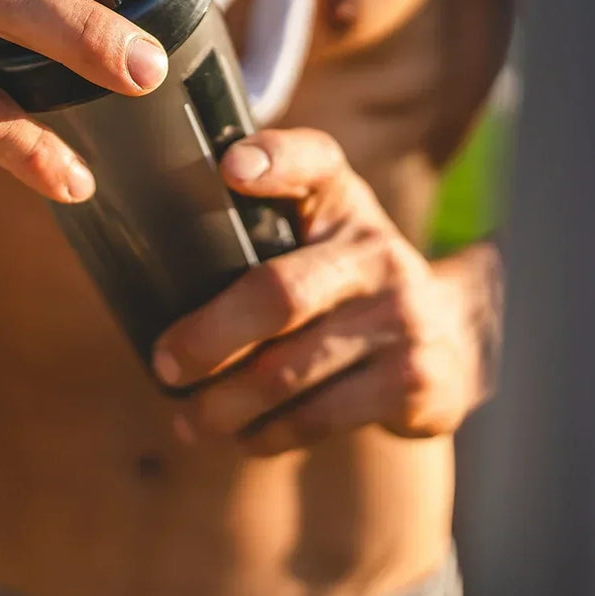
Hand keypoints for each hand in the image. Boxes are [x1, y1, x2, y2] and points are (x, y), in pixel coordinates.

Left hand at [152, 129, 501, 455]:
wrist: (451, 336)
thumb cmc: (344, 279)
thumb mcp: (314, 231)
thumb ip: (251, 221)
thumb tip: (144, 253)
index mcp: (341, 200)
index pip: (312, 159)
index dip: (273, 158)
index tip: (229, 170)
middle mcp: (377, 249)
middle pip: (277, 294)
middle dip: (207, 338)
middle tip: (165, 366)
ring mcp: (401, 316)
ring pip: (289, 370)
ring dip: (225, 404)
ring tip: (188, 421)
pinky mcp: (415, 379)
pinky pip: (320, 415)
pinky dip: (269, 433)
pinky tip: (244, 437)